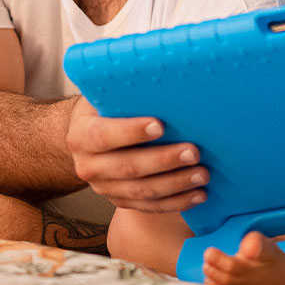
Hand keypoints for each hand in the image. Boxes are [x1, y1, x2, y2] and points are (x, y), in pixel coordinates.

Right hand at [67, 99, 209, 212]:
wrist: (92, 136)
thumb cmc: (109, 107)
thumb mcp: (108, 95)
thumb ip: (126, 93)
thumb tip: (159, 76)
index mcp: (81, 135)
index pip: (104, 135)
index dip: (131, 132)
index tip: (160, 125)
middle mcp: (88, 166)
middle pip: (128, 167)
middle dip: (163, 161)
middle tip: (194, 152)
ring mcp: (104, 188)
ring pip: (141, 191)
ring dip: (176, 184)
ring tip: (202, 175)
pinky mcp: (121, 201)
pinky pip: (150, 207)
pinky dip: (177, 202)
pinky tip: (199, 195)